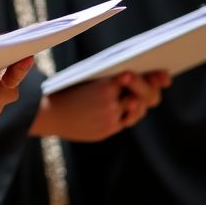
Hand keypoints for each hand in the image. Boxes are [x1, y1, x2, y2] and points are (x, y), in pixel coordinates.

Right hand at [29, 69, 167, 141]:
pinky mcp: (106, 131)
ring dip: (138, 103)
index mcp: (103, 87)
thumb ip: (109, 80)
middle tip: (157, 80)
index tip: (159, 73)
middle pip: (143, 98)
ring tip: (137, 95)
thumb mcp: (85, 78)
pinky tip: (126, 106)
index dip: (147, 78)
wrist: (46, 114)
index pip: (135, 80)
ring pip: (136, 111)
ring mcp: (109, 120)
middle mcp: (109, 104)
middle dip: (149, 89)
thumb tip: (132, 78)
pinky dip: (125, 113)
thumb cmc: (64, 90)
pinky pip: (124, 121)